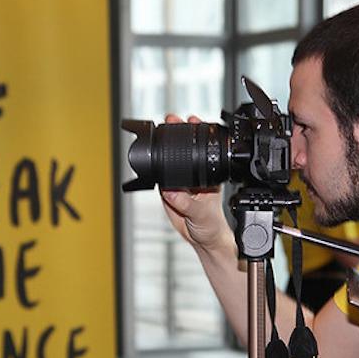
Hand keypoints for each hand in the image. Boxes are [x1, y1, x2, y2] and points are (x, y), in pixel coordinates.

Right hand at [158, 115, 230, 251]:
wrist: (200, 238)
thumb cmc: (210, 224)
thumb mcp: (201, 213)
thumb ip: (186, 202)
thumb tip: (171, 191)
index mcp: (208, 175)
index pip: (203, 150)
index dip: (198, 133)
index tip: (192, 120)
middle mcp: (195, 174)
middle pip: (185, 149)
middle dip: (178, 132)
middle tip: (171, 119)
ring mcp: (180, 181)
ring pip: (170, 161)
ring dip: (164, 148)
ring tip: (158, 133)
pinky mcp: (167, 191)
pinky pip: (159, 178)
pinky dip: (153, 170)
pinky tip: (149, 161)